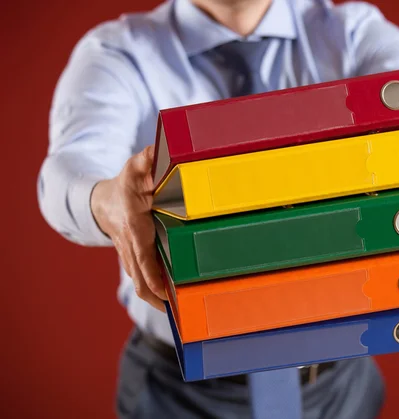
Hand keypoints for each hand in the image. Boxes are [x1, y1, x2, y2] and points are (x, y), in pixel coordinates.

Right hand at [91, 145, 165, 311]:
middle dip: (158, 297)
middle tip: (181, 312)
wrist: (103, 202)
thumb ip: (146, 160)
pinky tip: (176, 306)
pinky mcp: (134, 262)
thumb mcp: (135, 167)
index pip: (141, 254)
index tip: (163, 291)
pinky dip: (157, 296)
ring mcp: (131, 257)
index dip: (151, 273)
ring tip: (183, 317)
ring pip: (142, 284)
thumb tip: (157, 150)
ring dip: (159, 301)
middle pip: (141, 278)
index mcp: (133, 226)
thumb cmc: (125, 185)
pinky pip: (145, 282)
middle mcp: (130, 246)